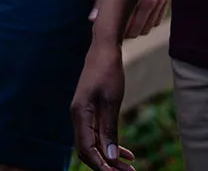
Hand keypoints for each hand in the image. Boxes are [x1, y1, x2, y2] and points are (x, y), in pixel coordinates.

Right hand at [71, 40, 136, 170]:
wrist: (104, 47)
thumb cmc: (108, 70)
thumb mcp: (112, 100)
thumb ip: (109, 129)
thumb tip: (110, 158)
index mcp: (80, 114)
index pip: (87, 150)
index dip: (101, 166)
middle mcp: (78, 117)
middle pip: (89, 151)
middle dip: (106, 165)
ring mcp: (83, 114)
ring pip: (94, 144)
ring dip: (110, 157)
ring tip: (129, 168)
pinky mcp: (90, 111)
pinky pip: (98, 134)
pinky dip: (111, 144)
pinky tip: (127, 153)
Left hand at [90, 0, 174, 38]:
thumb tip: (93, 18)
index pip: (126, 30)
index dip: (116, 31)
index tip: (109, 25)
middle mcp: (153, 1)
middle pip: (136, 32)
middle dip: (125, 30)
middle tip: (115, 19)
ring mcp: (163, 0)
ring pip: (148, 28)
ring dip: (137, 26)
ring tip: (127, 13)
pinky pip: (157, 20)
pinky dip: (148, 19)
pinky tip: (139, 9)